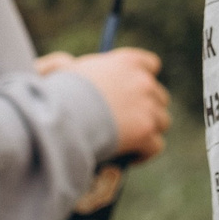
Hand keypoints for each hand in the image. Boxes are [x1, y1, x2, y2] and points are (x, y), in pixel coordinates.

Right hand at [41, 47, 170, 162]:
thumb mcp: (62, 70)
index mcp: (127, 61)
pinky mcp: (146, 131)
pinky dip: (144, 153)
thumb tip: (67, 62)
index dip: (143, 79)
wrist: (63, 115)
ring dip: (148, 131)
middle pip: (159, 96)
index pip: (150, 65)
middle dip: (147, 109)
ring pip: (162, 121)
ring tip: (129, 143)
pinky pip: (156, 145)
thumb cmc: (56, 94)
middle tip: (128, 124)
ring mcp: (147, 106)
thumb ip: (69, 63)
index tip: (133, 92)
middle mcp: (143, 81)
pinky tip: (129, 158)